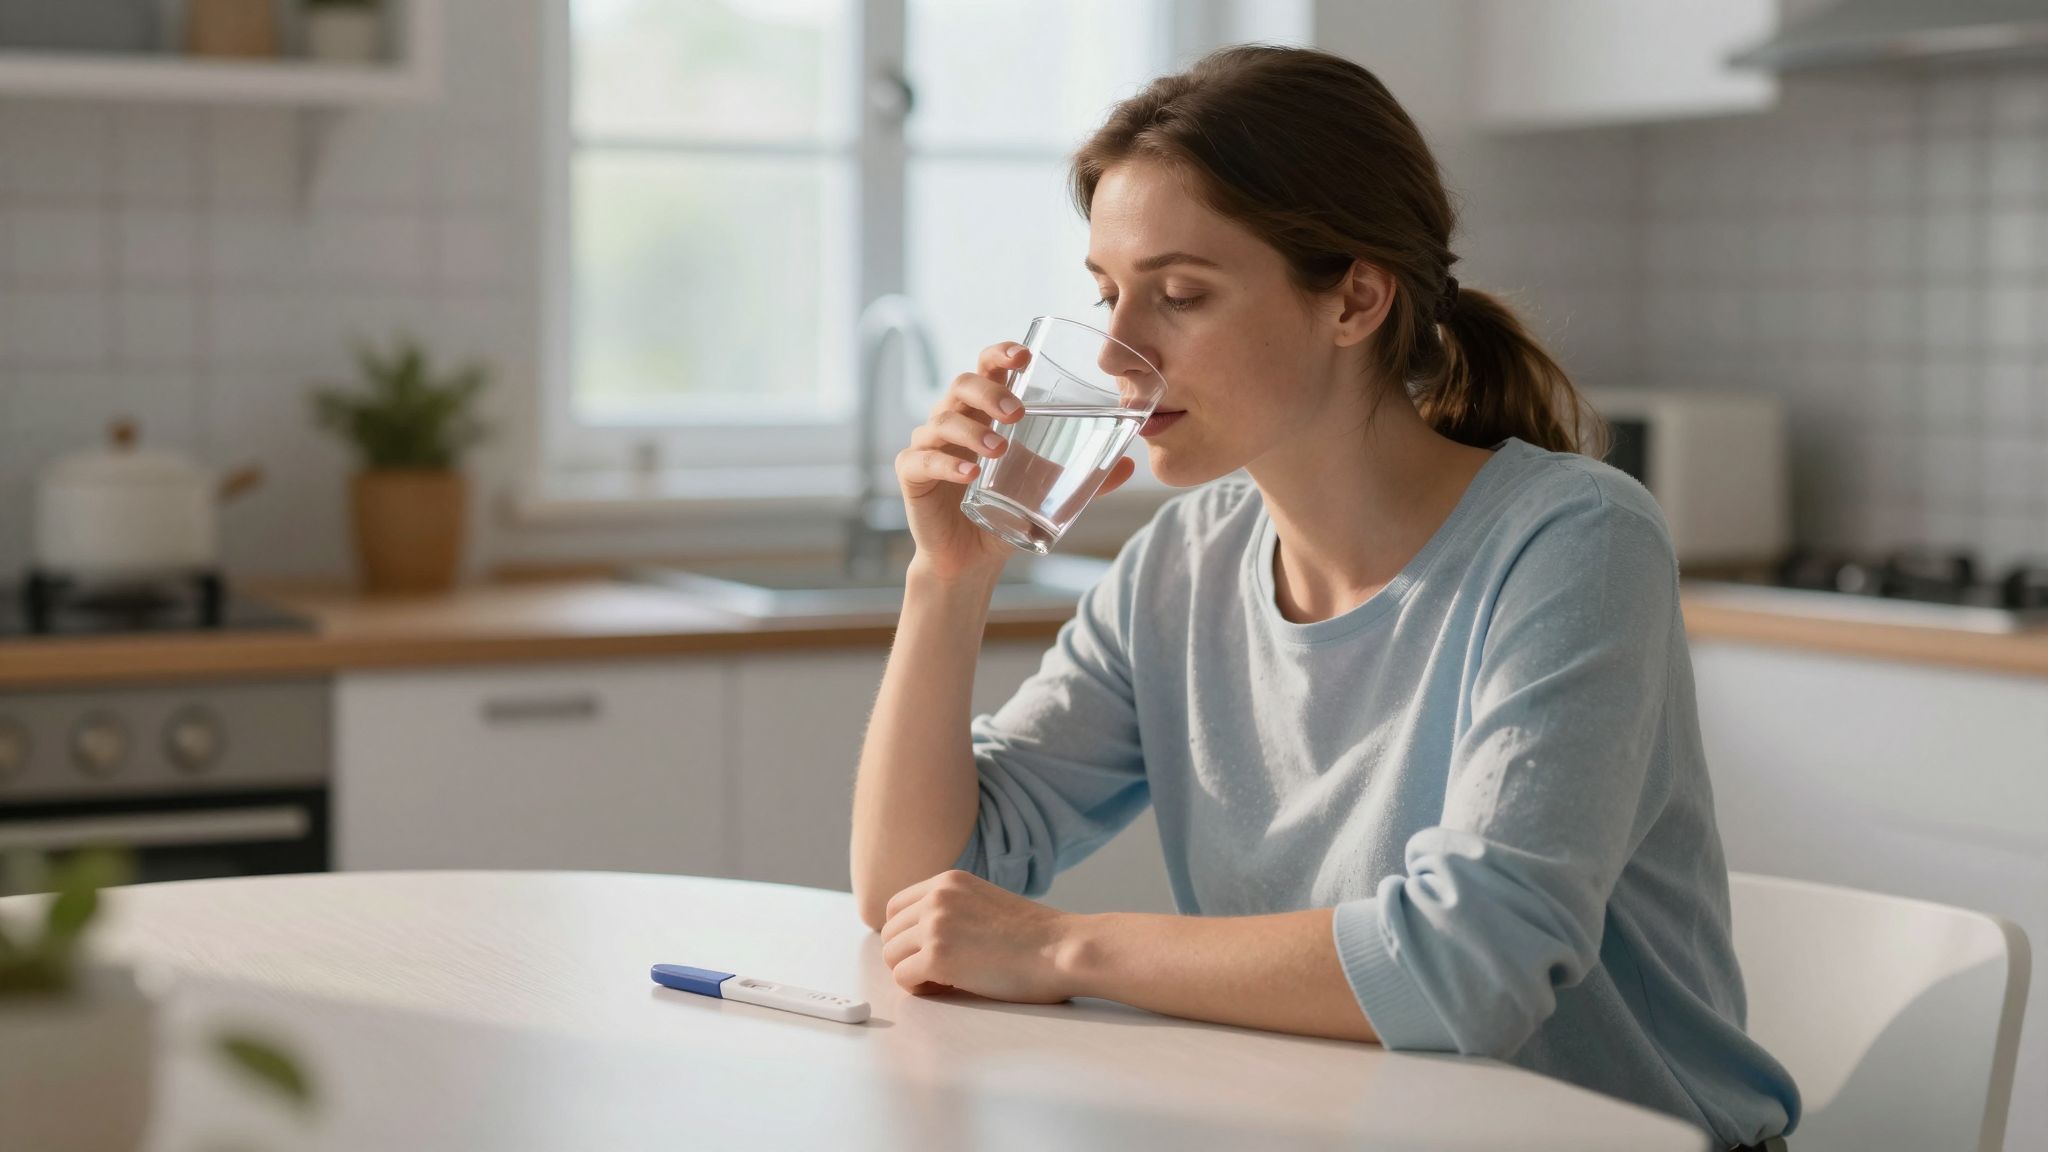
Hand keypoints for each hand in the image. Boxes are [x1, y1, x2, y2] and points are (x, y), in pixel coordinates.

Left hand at [878, 870, 1081, 1003]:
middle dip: (908, 956)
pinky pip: (903, 978)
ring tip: (948, 980)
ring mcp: (935, 925)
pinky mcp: (938, 956)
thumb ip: (951, 910)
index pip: (896, 908)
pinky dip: (920, 989)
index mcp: (948, 881)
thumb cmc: (1036, 937)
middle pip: (889, 934)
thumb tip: (918, 939)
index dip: (908, 935)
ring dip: (913, 972)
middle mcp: (937, 897)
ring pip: (891, 957)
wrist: (1063, 949)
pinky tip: (950, 988)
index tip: (931, 951)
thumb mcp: (985, 902)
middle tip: (940, 971)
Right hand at [897, 342, 1137, 581]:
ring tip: (999, 449)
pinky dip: (946, 463)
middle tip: (1017, 412)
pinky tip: (968, 474)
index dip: (1001, 353)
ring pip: (942, 420)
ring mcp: (929, 444)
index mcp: (984, 412)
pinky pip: (922, 459)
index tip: (1023, 355)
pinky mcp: (912, 475)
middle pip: (961, 384)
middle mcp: (953, 420)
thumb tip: (1130, 465)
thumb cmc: (1006, 512)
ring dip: (972, 431)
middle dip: (990, 392)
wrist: (972, 559)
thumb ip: (1087, 477)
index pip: (986, 367)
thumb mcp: (1049, 491)